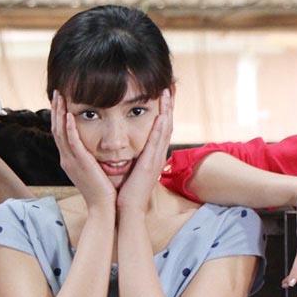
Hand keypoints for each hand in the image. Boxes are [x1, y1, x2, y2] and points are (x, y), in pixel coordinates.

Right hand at [50, 91, 116, 211]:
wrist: (104, 208)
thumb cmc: (103, 191)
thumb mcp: (93, 170)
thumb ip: (90, 157)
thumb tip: (94, 147)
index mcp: (70, 160)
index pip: (60, 133)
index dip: (58, 115)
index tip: (61, 100)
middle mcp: (67, 159)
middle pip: (56, 129)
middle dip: (56, 109)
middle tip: (57, 92)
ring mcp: (72, 162)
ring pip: (61, 133)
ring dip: (59, 113)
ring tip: (60, 96)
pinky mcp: (81, 164)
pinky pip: (72, 143)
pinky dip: (69, 128)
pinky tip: (68, 115)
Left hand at [116, 89, 172, 214]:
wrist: (127, 210)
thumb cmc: (126, 192)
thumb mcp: (131, 170)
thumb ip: (132, 157)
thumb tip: (126, 148)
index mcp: (152, 155)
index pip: (160, 128)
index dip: (163, 110)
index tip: (162, 94)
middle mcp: (157, 155)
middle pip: (167, 124)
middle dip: (169, 105)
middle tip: (170, 86)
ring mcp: (156, 159)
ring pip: (165, 129)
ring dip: (167, 110)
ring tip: (167, 92)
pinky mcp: (150, 164)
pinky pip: (156, 142)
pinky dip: (160, 127)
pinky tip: (162, 114)